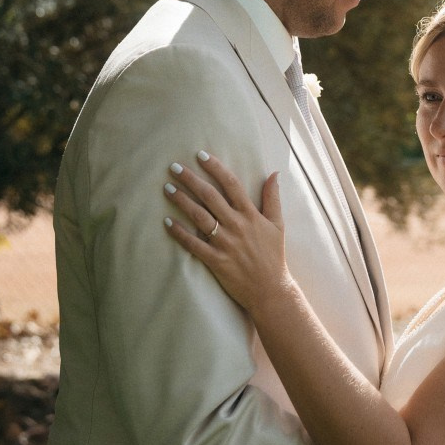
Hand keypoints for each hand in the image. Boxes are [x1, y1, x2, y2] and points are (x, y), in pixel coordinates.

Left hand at [163, 152, 288, 316]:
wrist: (270, 290)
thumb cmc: (274, 255)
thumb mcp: (278, 224)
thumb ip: (273, 197)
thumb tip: (275, 173)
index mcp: (251, 214)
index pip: (231, 184)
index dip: (215, 168)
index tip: (201, 155)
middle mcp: (236, 225)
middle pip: (210, 196)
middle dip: (191, 179)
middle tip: (173, 167)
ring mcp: (225, 243)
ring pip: (199, 217)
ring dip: (182, 201)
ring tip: (167, 189)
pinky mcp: (216, 261)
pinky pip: (193, 244)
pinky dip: (179, 233)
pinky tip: (167, 222)